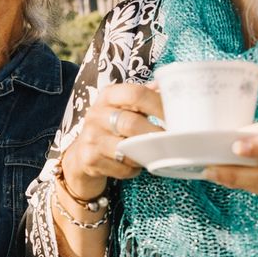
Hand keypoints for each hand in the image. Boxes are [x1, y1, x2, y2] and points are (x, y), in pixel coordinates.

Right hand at [62, 82, 164, 196]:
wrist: (81, 154)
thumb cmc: (111, 127)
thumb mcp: (123, 108)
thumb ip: (144, 98)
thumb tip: (168, 88)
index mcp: (109, 95)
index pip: (136, 94)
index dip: (159, 105)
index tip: (176, 118)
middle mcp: (96, 113)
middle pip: (131, 123)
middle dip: (155, 134)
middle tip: (172, 141)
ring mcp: (90, 137)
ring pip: (126, 148)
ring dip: (144, 154)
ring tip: (154, 154)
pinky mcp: (89, 159)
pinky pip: (121, 167)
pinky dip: (133, 169)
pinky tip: (134, 165)